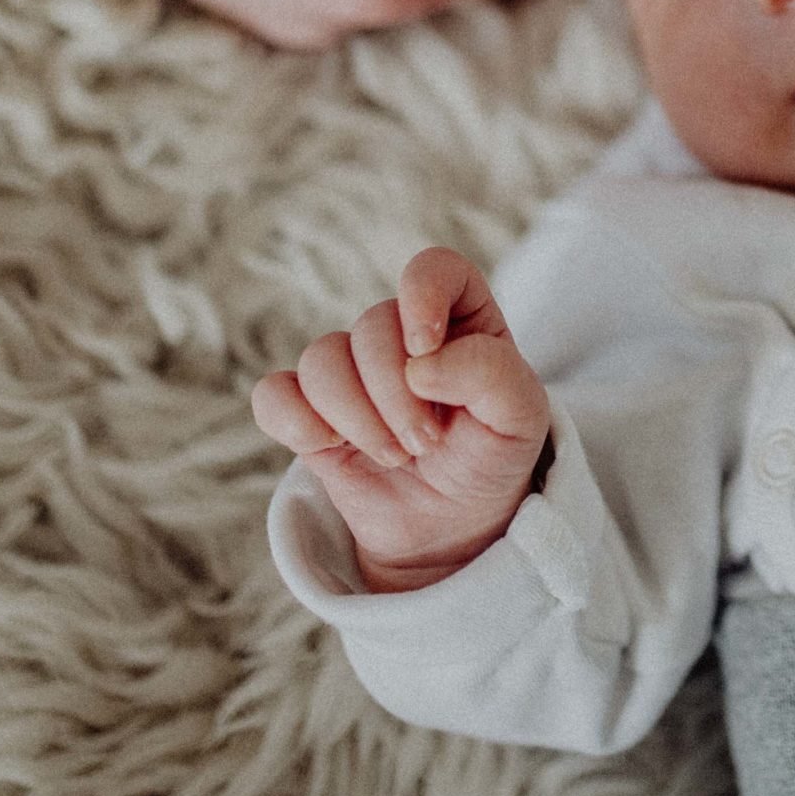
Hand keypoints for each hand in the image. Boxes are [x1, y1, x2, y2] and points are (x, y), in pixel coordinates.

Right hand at [251, 247, 550, 591]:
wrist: (454, 527)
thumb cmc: (491, 458)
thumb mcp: (520, 418)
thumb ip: (490, 374)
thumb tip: (420, 364)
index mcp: (459, 316)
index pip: (432, 268)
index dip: (421, 296)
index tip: (425, 349)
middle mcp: (399, 332)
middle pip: (371, 326)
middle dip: (396, 395)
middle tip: (426, 442)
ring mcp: (350, 371)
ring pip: (321, 359)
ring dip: (357, 418)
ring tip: (395, 456)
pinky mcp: (309, 411)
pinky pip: (274, 395)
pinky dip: (295, 421)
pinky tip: (328, 447)